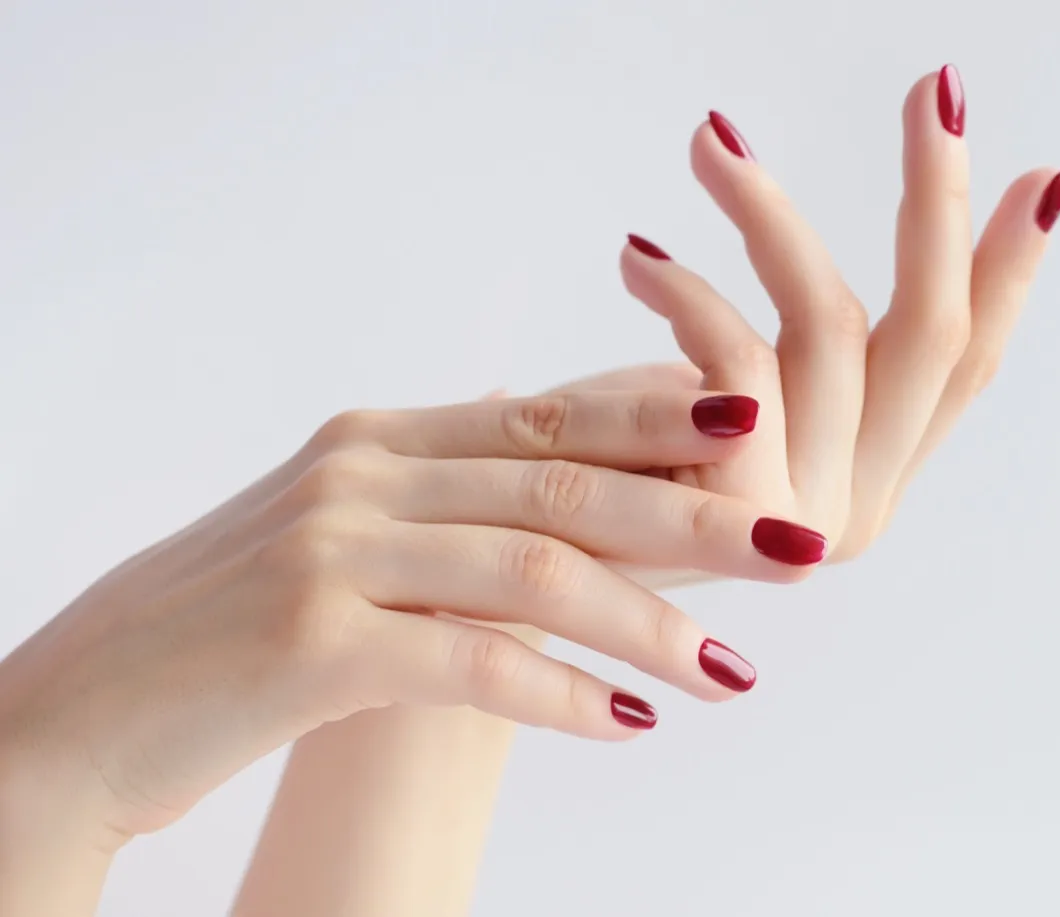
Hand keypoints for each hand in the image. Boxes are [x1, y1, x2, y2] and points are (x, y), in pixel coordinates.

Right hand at [0, 390, 823, 845]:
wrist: (89, 704)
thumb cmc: (234, 624)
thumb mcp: (346, 539)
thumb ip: (446, 501)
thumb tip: (565, 488)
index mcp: (378, 438)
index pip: (545, 419)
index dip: (657, 422)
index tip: (758, 431)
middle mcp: (361, 474)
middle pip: (563, 484)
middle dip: (692, 514)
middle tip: (794, 545)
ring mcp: (333, 551)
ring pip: (532, 572)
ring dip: (646, 624)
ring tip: (733, 670)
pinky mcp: (311, 642)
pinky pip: (467, 660)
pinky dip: (557, 693)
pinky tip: (627, 724)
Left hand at [562, 67, 1059, 570]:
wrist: (529, 561)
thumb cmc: (613, 469)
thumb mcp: (716, 400)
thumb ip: (794, 364)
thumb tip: (822, 248)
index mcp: (870, 478)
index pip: (963, 369)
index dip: (1008, 272)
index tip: (1044, 179)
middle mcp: (857, 507)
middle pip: (932, 336)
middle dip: (938, 204)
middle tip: (934, 94)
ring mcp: (805, 522)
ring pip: (832, 328)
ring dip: (769, 217)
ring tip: (710, 143)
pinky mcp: (740, 517)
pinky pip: (737, 362)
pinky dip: (688, 293)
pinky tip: (638, 258)